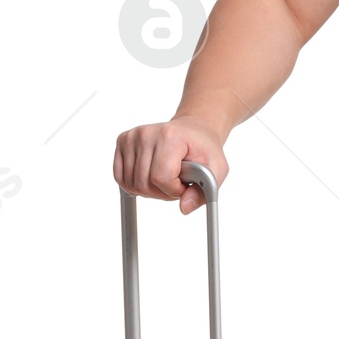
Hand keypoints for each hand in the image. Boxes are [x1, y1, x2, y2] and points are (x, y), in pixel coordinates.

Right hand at [113, 118, 227, 213]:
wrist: (193, 131)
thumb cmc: (203, 149)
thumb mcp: (217, 170)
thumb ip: (204, 192)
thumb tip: (184, 208)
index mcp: (170, 136)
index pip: (161, 178)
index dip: (174, 190)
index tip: (185, 184)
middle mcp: (147, 133)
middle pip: (144, 183)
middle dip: (163, 192)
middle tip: (176, 182)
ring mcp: (132, 137)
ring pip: (132, 184)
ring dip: (150, 190)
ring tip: (166, 177)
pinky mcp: (122, 141)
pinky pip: (120, 178)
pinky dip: (135, 185)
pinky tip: (150, 176)